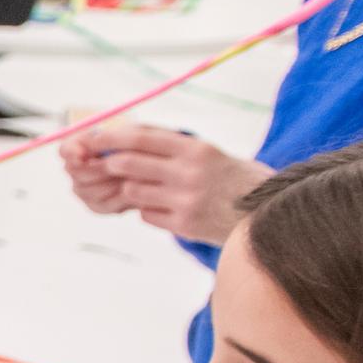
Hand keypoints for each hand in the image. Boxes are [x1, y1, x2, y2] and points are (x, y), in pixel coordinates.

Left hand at [66, 127, 260, 244]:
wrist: (272, 215)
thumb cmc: (235, 181)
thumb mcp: (210, 155)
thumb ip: (173, 148)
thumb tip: (124, 139)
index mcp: (197, 149)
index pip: (140, 137)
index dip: (108, 138)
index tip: (90, 140)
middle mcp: (190, 172)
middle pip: (127, 164)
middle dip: (111, 165)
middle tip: (109, 167)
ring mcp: (186, 200)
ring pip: (132, 191)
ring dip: (133, 191)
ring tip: (153, 191)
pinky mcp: (185, 225)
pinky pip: (146, 215)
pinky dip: (149, 211)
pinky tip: (170, 210)